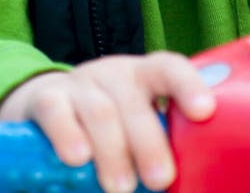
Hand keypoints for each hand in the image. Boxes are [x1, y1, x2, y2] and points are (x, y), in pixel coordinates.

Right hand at [0, 52, 214, 192]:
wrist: (44, 102)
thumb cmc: (107, 124)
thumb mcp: (133, 126)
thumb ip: (153, 148)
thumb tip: (178, 185)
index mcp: (144, 78)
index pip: (169, 69)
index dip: (188, 85)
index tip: (204, 112)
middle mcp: (115, 75)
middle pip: (134, 101)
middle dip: (149, 142)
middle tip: (161, 179)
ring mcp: (80, 83)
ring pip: (100, 110)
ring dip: (112, 150)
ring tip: (121, 187)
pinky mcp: (45, 98)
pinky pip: (57, 111)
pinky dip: (67, 133)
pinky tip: (77, 158)